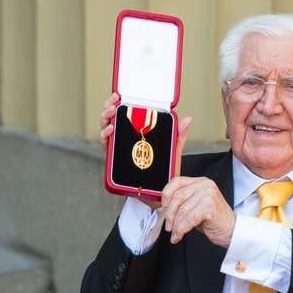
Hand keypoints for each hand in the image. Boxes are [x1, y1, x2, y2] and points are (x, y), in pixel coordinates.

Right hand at [99, 92, 192, 209]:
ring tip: (111, 114)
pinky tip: (110, 131)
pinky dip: (106, 137)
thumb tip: (187, 119)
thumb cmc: (165, 174)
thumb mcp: (172, 152)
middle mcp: (125, 140)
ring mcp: (120, 150)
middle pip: (112, 119)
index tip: (119, 95)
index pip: (125, 115)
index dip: (119, 103)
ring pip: (106, 130)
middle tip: (114, 102)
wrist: (160, 196)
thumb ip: (178, 136)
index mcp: (137, 134)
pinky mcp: (116, 162)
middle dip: (109, 107)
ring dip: (105, 119)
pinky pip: (107, 147)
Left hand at [160, 177, 235, 247]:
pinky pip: (188, 219)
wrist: (232, 231)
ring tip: (175, 233)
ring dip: (175, 225)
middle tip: (168, 226)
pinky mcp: (209, 207)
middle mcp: (205, 186)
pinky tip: (179, 236)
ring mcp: (208, 195)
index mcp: (201, 182)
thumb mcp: (196, 206)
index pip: (177, 181)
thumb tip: (165, 208)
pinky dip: (181, 230)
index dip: (166, 194)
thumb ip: (183, 202)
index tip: (163, 207)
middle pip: (177, 197)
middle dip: (169, 214)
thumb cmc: (215, 220)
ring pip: (182, 210)